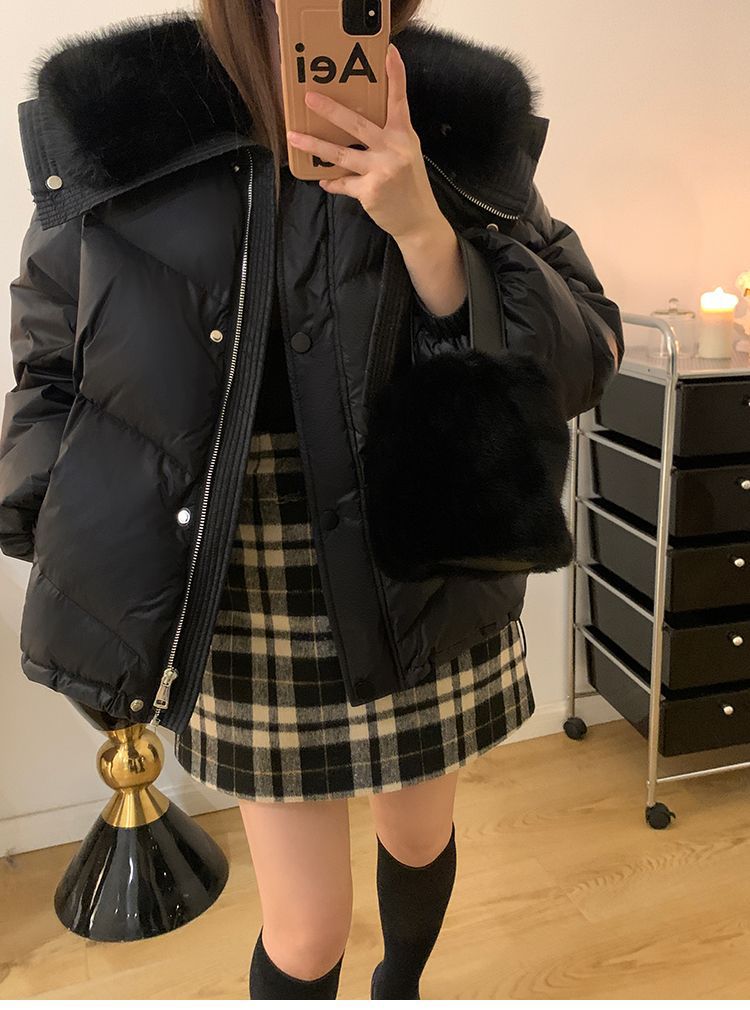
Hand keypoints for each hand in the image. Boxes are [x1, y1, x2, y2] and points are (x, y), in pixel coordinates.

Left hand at [285, 43, 443, 243]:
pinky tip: (323, 179)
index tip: (388, 52)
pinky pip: (343, 183)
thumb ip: (387, 137)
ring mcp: (381, 170)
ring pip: (340, 154)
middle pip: (357, 124)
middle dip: (331, 110)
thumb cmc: (410, 185)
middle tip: (310, 97)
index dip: (395, 75)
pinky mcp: (369, 191)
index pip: (399, 100)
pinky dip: (332, 182)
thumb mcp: (406, 153)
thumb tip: (355, 124)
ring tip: (294, 136)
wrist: (418, 221)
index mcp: (403, 135)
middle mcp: (393, 149)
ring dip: (314, 146)